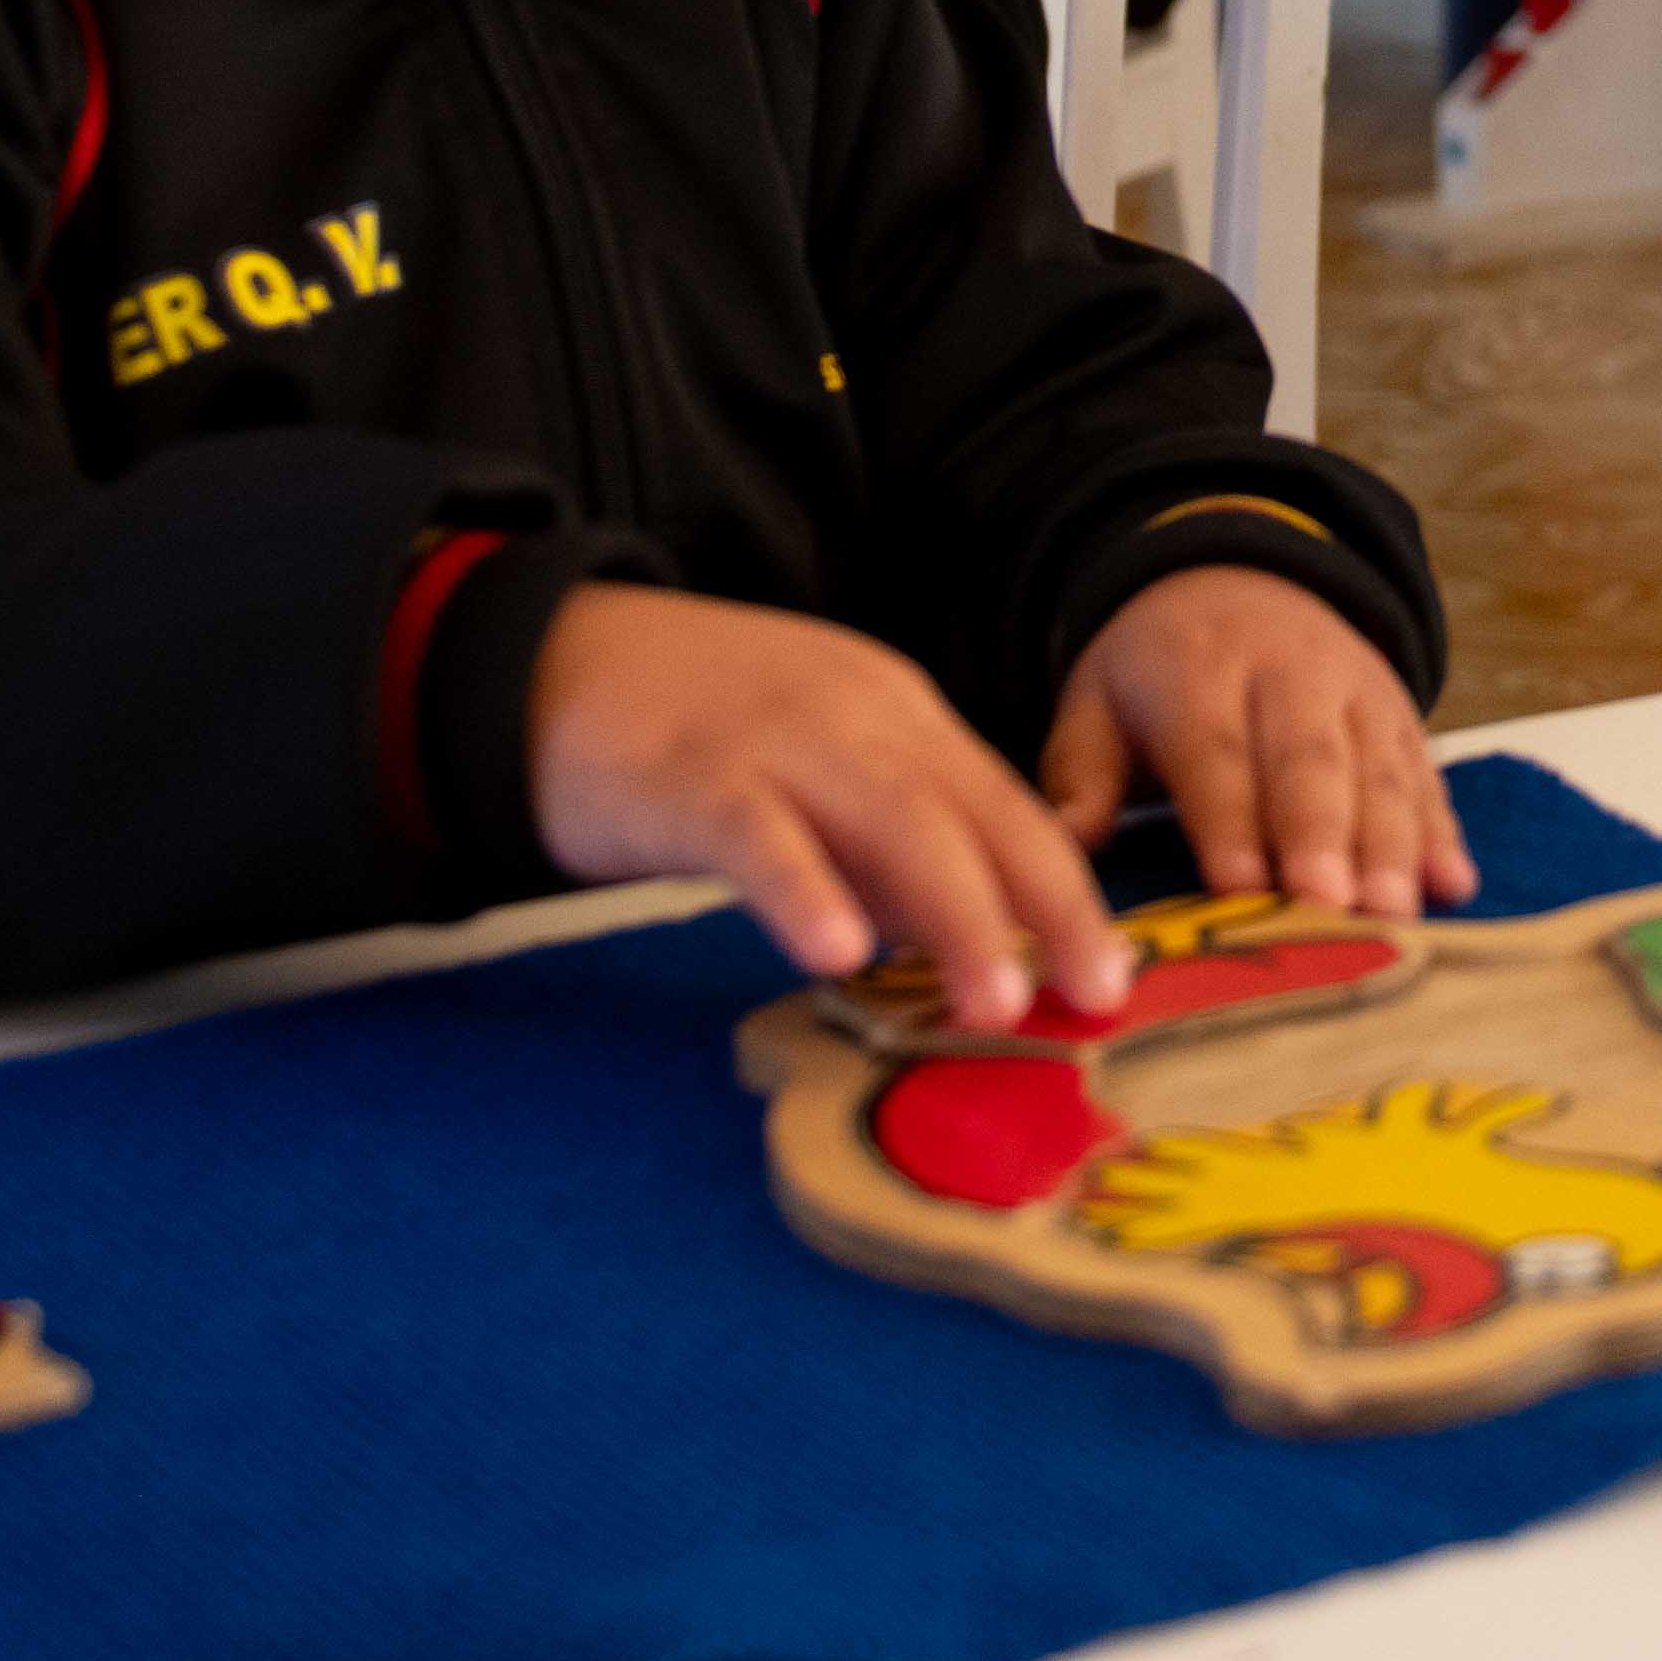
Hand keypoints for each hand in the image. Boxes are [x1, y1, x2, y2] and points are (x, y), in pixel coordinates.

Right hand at [531, 582, 1126, 1021]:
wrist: (550, 659)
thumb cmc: (695, 734)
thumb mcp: (817, 777)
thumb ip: (886, 853)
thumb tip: (959, 942)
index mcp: (896, 717)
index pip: (1003, 806)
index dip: (1063, 890)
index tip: (1111, 973)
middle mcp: (853, 718)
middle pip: (971, 810)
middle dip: (1042, 905)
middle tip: (1089, 994)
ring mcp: (773, 741)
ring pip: (889, 818)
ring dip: (954, 910)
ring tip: (995, 1001)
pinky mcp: (688, 776)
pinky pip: (756, 834)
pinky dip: (803, 889)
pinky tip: (836, 951)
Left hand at [1036, 565, 1470, 921]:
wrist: (1237, 576)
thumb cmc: (1157, 673)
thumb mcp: (1097, 703)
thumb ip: (1081, 777)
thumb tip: (1063, 849)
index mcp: (1200, 671)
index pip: (1216, 751)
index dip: (1231, 819)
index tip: (1240, 887)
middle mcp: (1289, 674)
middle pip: (1309, 759)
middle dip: (1322, 833)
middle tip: (1330, 904)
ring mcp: (1357, 693)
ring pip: (1378, 769)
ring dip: (1391, 843)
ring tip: (1395, 911)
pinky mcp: (1401, 717)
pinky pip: (1426, 775)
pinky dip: (1443, 831)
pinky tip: (1456, 886)